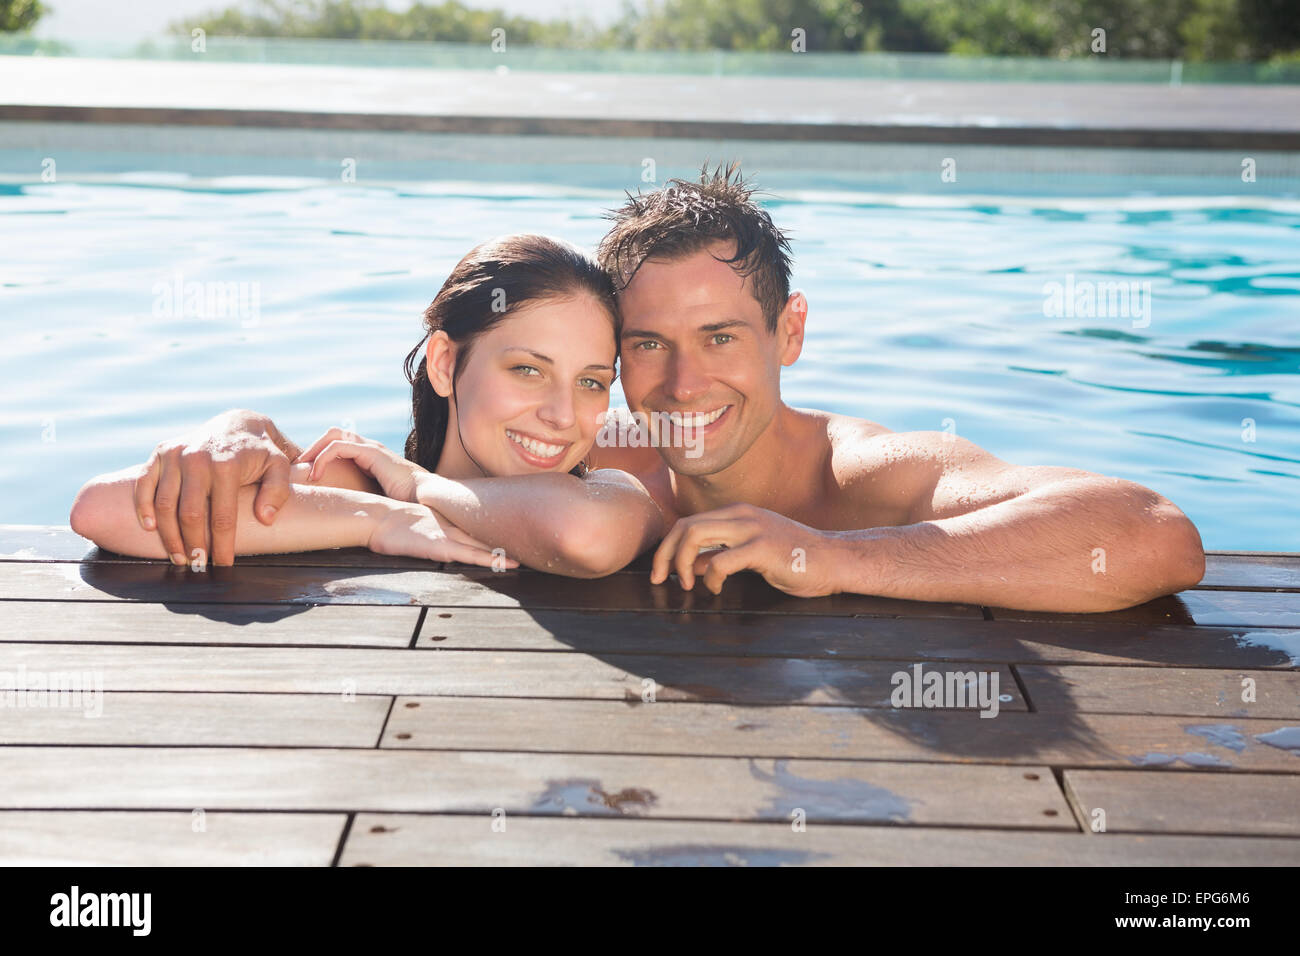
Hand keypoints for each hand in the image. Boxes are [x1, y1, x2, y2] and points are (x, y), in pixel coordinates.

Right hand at [133, 410, 290, 567]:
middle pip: (189, 514)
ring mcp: (176, 454)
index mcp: (227, 465)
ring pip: (163, 503)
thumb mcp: (279, 466)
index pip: (222, 515)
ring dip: (168, 534)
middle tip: (197, 566)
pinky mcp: (160, 452)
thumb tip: (265, 518)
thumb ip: (278, 491)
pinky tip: (149, 527)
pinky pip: (143, 483)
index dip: (222, 544)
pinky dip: (142, 506)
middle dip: (193, 545)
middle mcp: (197, 458)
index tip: (223, 564)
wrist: (236, 425)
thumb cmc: (259, 453)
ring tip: (178, 556)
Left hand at [294, 429, 427, 502]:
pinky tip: (316, 475)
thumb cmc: (407, 503)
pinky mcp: (372, 452)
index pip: (340, 442)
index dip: (321, 453)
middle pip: (334, 433)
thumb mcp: (377, 497)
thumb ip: (363, 496)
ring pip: (333, 435)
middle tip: (299, 467)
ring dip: (314, 449)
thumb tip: (345, 512)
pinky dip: (322, 458)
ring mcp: (372, 447)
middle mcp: (371, 447)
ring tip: (302, 468)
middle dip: (313, 447)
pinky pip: (338, 447)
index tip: (306, 472)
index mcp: (372, 456)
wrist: (427, 498)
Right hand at [369, 503, 518, 568]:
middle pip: (486, 533)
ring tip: (527, 558)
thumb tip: (431, 535)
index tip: (516, 532)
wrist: (376, 518)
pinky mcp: (442, 546)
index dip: (496, 530)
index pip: (477, 525)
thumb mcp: (413, 523)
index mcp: (446, 518)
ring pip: (484, 545)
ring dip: (504, 552)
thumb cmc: (389, 523)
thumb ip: (426, 528)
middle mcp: (452, 524)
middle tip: (532, 542)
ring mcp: (449, 535)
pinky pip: (471, 555)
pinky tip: (506, 564)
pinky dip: (489, 560)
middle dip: (508, 539)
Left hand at [650, 503, 839, 597]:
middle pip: (684, 527)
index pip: (687, 523)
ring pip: (695, 536)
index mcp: (737, 513)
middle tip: (661, 580)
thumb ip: (723, 554)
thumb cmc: (796, 559)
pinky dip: (710, 578)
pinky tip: (717, 589)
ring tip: (688, 584)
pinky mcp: (762, 548)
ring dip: (682, 563)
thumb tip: (694, 566)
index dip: (667, 547)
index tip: (661, 571)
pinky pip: (720, 561)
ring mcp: (752, 528)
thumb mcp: (753, 553)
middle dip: (665, 555)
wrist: (835, 560)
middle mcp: (741, 515)